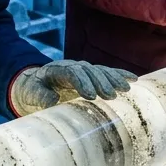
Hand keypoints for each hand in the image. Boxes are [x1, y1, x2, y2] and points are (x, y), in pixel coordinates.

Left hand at [9, 60, 136, 115]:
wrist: (35, 84)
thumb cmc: (33, 91)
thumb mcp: (31, 93)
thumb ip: (39, 96)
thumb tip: (52, 99)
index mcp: (58, 70)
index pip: (73, 73)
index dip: (83, 83)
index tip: (91, 96)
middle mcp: (73, 67)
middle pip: (90, 71)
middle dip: (101, 83)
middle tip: (111, 96)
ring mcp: (84, 69)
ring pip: (101, 71)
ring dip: (114, 79)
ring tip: (125, 89)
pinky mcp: (92, 75)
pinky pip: (108, 73)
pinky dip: (120, 75)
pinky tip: (134, 80)